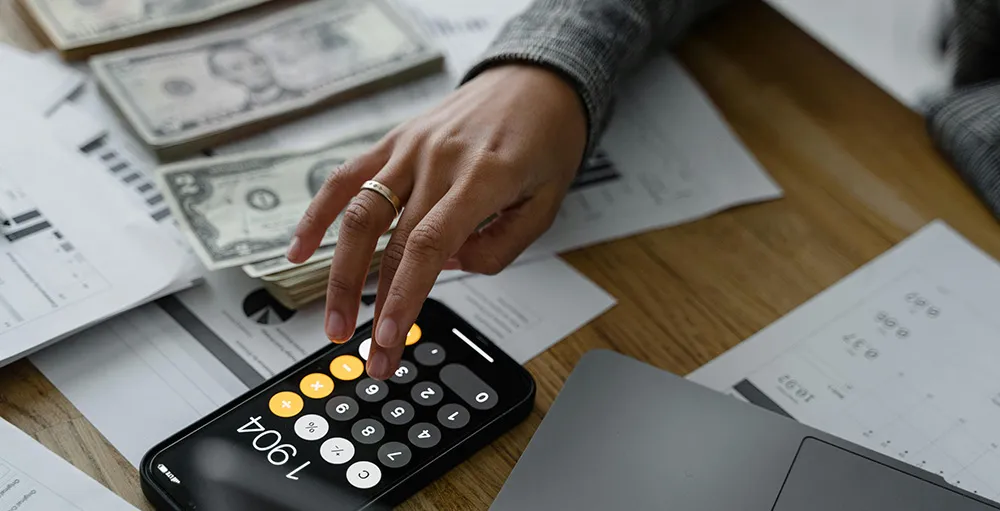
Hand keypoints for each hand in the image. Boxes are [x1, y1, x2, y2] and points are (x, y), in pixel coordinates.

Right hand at [288, 64, 587, 378]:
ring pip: (358, 214)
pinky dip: (318, 214)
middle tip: (366, 355)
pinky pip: (346, 178)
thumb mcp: (545, 204)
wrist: (534, 80)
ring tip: (332, 321)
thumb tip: (445, 268)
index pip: (428, 246)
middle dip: (374, 307)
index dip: (403, 297)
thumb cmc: (545, 140)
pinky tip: (299, 251)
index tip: (388, 340)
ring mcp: (410, 147)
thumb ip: (498, 247)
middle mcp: (438, 159)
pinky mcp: (394, 141)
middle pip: (389, 241)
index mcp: (482, 177)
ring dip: (340, 274)